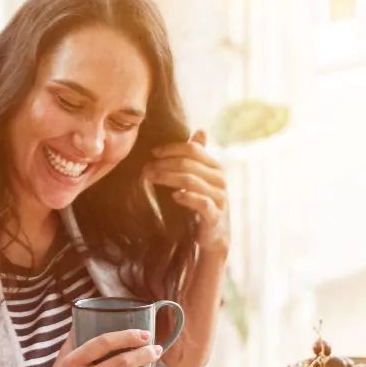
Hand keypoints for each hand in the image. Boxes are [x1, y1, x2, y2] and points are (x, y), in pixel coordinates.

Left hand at [145, 129, 229, 255]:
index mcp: (215, 166)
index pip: (193, 149)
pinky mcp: (215, 215)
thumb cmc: (202, 203)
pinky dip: (187, 197)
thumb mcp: (200, 178)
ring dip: (167, 178)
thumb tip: (201, 130)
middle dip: (164, 164)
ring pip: (191, 180)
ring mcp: (219, 197)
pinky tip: (174, 196)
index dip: (171, 149)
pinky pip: (201, 202)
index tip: (153, 153)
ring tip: (151, 178)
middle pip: (189, 163)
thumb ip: (199, 156)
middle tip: (146, 168)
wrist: (212, 236)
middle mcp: (220, 179)